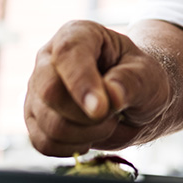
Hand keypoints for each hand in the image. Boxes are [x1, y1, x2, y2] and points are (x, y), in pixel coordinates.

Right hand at [24, 20, 171, 155]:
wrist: (134, 99)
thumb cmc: (140, 79)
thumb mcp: (148, 75)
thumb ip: (132, 81)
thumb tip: (112, 96)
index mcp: (78, 35)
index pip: (67, 54)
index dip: (81, 82)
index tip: (102, 109)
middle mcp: (49, 58)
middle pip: (50, 92)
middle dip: (87, 116)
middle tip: (116, 114)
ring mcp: (37, 89)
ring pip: (49, 124)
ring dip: (87, 134)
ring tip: (109, 122)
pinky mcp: (34, 119)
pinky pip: (45, 143)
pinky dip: (73, 148)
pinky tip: (91, 135)